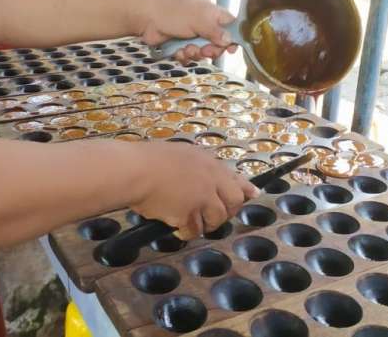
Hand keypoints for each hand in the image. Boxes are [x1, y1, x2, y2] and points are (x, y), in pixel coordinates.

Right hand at [130, 142, 259, 239]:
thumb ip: (197, 167)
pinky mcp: (189, 213)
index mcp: (206, 162)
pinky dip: (186, 232)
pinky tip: (175, 227)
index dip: (244, 188)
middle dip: (226, 212)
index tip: (252, 194)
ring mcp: (201, 197)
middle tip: (212, 217)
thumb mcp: (179, 156)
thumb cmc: (147, 161)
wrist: (134, 171)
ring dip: (205, 224)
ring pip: (216, 219)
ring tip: (190, 223)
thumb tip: (206, 179)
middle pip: (234, 201)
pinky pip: (194, 230)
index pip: (234, 177)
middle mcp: (209, 178)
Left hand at [135, 0, 237, 64]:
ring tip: (186, 49)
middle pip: (217, 43)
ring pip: (202, 52)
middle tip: (204, 51)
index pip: (230, 26)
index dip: (232, 38)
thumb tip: (230, 40)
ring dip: (195, 53)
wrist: (146, 18)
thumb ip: (216, 31)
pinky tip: (177, 51)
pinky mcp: (179, 45)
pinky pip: (189, 56)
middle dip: (211, 50)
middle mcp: (203, 24)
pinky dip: (183, 56)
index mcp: (211, 13)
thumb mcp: (199, 20)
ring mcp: (191, 35)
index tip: (231, 50)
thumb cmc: (173, 13)